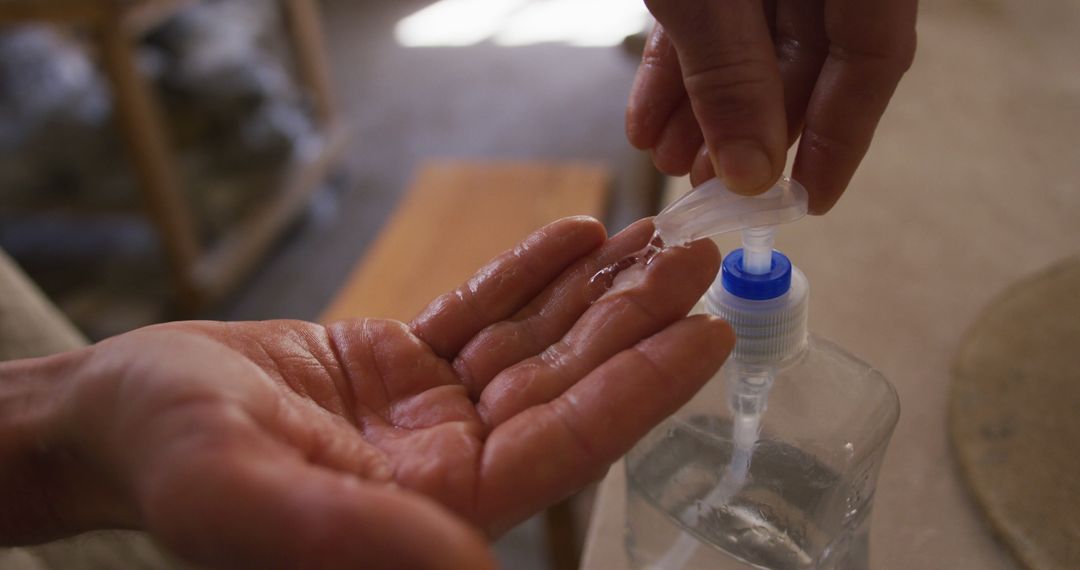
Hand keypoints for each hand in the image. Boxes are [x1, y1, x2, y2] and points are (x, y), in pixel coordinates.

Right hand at [0, 217, 732, 568]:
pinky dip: (529, 273)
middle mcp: (447, 463)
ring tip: (657, 238)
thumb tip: (467, 564)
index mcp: (432, 510)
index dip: (637, 390)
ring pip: (534, 344)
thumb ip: (352, 534)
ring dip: (597, 290)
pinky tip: (577, 237)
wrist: (117, 413)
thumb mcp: (240, 496)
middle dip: (635, 322)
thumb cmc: (165, 458)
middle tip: (700, 260)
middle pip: (564, 384)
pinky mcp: (404, 366)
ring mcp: (429, 412)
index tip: (704, 335)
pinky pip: (482, 312)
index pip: (563, 446)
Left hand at [627, 0, 916, 212]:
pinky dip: (678, 65)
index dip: (842, 138)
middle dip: (748, 128)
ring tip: (667, 157)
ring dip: (705, 108)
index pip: (874, 57)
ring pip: (753, 43)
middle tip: (708, 186)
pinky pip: (710, 15)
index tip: (809, 203)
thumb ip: (732, 74)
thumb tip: (751, 175)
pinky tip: (646, 120)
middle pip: (809, 58)